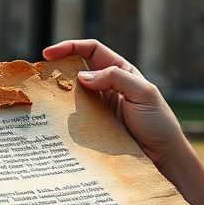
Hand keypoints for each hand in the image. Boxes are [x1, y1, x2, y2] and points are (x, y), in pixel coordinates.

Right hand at [45, 40, 203, 204]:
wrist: (163, 157)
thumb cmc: (158, 122)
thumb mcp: (143, 93)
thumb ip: (115, 78)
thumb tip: (82, 76)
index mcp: (121, 71)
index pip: (92, 50)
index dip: (70, 47)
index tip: (49, 54)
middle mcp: (108, 86)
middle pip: (77, 70)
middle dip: (58, 69)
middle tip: (40, 76)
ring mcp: (100, 107)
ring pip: (74, 94)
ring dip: (59, 94)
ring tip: (44, 98)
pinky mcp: (95, 126)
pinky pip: (76, 117)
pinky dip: (64, 116)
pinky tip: (55, 119)